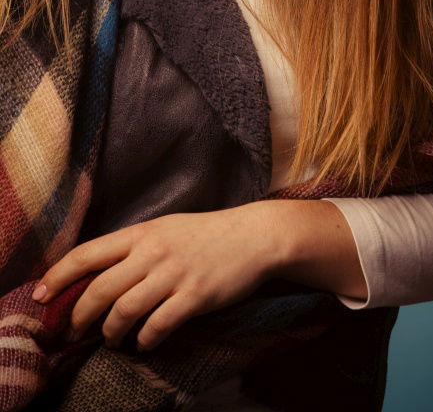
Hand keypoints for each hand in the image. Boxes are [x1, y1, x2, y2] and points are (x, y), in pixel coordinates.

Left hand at [31, 205, 278, 350]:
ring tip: (111, 340)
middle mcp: (153, 252)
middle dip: (78, 316)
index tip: (40, 296)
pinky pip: (157, 326)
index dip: (58, 276)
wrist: (254, 236)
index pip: (87, 253)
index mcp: (142, 233)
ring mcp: (174, 274)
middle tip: (73, 331)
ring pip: (124, 311)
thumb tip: (97, 273)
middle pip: (99, 289)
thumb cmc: (207, 234)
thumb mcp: (166, 229)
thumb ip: (135, 247)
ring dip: (111, 333)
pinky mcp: (195, 295)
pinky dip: (144, 340)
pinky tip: (144, 343)